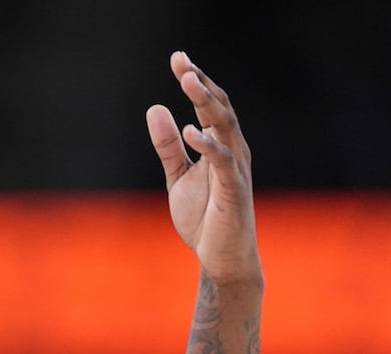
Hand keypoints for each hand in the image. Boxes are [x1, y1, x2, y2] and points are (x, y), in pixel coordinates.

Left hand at [146, 52, 260, 285]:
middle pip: (219, 108)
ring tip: (187, 83)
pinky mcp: (234, 189)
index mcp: (220, 145)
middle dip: (200, 84)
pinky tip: (191, 130)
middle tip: (181, 62)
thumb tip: (155, 108)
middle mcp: (232, 150)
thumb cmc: (205, 218)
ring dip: (206, 103)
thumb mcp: (178, 177)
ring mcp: (235, 168)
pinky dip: (209, 144)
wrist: (221, 258)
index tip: (178, 59)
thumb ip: (168, 146)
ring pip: (224, 127)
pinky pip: (223, 161)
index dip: (195, 81)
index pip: (210, 105)